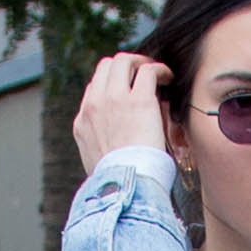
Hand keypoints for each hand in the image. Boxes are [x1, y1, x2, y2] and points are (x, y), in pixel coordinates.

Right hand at [73, 54, 171, 175]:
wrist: (126, 188)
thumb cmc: (119, 184)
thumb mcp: (98, 165)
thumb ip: (102, 148)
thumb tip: (117, 145)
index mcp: (82, 123)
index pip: (93, 89)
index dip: (112, 85)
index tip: (127, 90)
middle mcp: (94, 105)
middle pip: (105, 67)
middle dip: (124, 66)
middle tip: (141, 73)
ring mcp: (115, 99)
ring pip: (123, 62)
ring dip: (140, 63)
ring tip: (155, 73)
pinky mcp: (139, 100)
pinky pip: (148, 71)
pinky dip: (159, 69)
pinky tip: (167, 77)